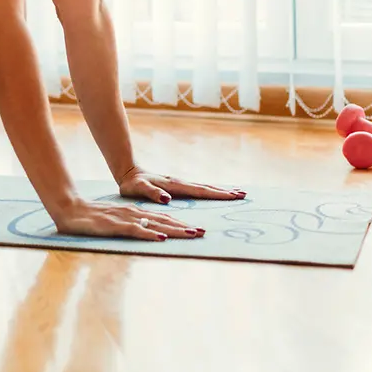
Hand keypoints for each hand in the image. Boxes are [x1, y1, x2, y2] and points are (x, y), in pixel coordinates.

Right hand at [47, 197, 203, 241]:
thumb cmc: (91, 218)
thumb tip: (148, 232)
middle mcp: (134, 214)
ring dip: (174, 230)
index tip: (197, 230)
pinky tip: (161, 238)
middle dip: (185, 227)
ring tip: (191, 234)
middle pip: (164, 221)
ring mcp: (125, 219)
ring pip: (154, 225)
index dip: (181, 224)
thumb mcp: (115, 221)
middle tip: (203, 233)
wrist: (69, 209)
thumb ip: (131, 225)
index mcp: (135, 213)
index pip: (162, 219)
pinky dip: (149, 234)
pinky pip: (135, 231)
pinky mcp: (114, 226)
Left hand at [117, 167, 245, 203]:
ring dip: (219, 190)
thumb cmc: (132, 184)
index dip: (217, 194)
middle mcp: (180, 183)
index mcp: (174, 185)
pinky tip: (214, 193)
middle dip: (224, 192)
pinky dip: (209, 191)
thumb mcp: (138, 189)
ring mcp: (179, 183)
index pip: (200, 191)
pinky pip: (197, 189)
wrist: (127, 172)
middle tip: (244, 195)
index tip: (233, 196)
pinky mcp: (177, 185)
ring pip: (203, 187)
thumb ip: (152, 193)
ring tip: (236, 193)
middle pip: (206, 188)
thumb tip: (167, 199)